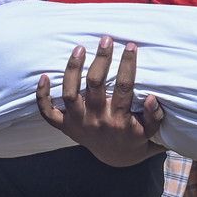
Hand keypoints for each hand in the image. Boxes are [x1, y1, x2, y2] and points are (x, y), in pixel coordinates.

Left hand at [36, 36, 163, 167]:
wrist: (116, 156)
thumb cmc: (134, 135)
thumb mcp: (150, 130)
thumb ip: (154, 115)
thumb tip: (151, 97)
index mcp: (118, 119)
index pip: (124, 88)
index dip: (128, 65)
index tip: (131, 46)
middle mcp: (95, 120)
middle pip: (95, 85)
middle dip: (101, 60)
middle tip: (106, 39)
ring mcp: (77, 123)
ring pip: (70, 94)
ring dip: (72, 69)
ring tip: (79, 48)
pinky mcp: (64, 126)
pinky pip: (48, 113)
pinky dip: (42, 96)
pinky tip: (43, 76)